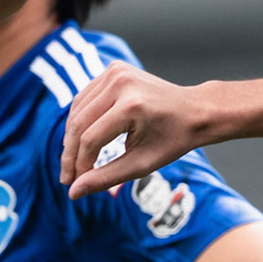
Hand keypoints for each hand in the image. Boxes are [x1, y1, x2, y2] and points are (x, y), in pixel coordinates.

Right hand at [60, 63, 210, 196]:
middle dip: (70, 154)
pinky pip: (86, 98)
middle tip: (67, 178)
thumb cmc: (172, 139)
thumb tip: (74, 193)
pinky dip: (80, 119)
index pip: (91, 140)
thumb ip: (106, 178)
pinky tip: (81, 140)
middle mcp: (121, 83)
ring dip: (71, 138)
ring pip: (77, 110)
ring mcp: (116, 71)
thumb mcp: (141, 164)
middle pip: (79, 124)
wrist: (195, 110)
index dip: (79, 165)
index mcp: (131, 106)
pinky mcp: (114, 68)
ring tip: (73, 162)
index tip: (75, 185)